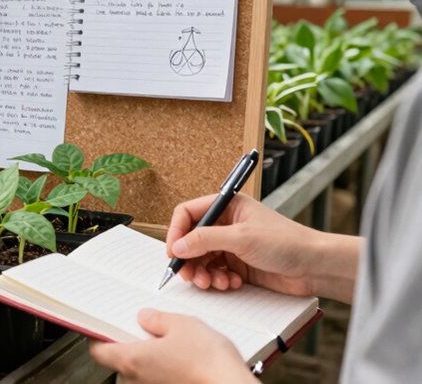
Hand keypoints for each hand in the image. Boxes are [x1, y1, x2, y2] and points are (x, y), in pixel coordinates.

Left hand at [89, 309, 254, 383]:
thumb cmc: (210, 364)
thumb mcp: (182, 325)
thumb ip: (158, 319)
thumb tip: (147, 318)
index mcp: (131, 360)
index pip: (98, 350)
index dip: (99, 336)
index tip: (103, 326)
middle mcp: (136, 381)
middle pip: (120, 360)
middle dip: (131, 344)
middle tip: (146, 330)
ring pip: (139, 372)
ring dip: (148, 359)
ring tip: (170, 345)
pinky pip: (155, 380)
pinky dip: (162, 370)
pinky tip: (180, 360)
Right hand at [166, 193, 359, 302]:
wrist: (316, 267)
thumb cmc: (287, 242)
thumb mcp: (241, 237)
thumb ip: (205, 239)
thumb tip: (178, 246)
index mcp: (227, 206)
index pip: (188, 214)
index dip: (177, 232)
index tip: (173, 252)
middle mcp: (227, 224)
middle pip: (192, 239)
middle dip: (189, 259)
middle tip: (189, 276)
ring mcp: (232, 245)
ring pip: (202, 259)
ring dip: (204, 273)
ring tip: (213, 283)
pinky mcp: (239, 264)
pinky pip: (216, 272)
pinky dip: (219, 280)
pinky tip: (232, 283)